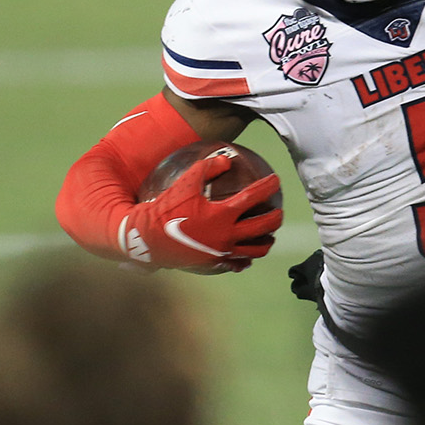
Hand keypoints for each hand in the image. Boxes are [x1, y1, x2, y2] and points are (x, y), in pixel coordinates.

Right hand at [119, 152, 283, 273]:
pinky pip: (237, 264)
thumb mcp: (184, 183)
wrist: (146, 239)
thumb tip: (226, 160)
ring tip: (268, 235)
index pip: (253, 198)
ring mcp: (222, 253)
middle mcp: (227, 235)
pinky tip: (246, 256)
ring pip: (256, 250)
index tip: (275, 180)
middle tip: (278, 211)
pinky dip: (245, 259)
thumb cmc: (165, 209)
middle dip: (276, 218)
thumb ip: (206, 168)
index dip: (267, 186)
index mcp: (223, 214)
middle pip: (264, 227)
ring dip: (266, 241)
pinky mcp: (214, 264)